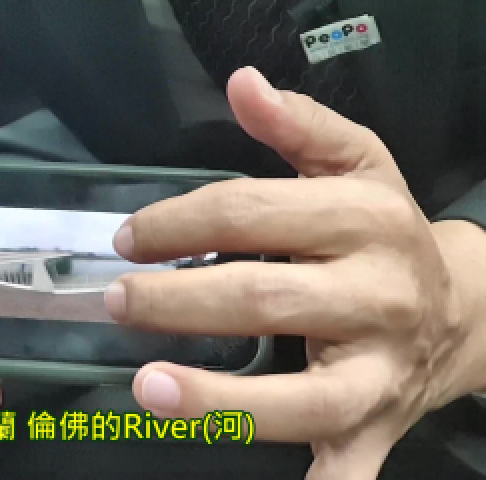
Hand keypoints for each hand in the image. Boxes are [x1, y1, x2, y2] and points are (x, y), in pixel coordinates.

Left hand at [104, 67, 484, 478]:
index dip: (181, 223)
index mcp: (366, 220)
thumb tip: (243, 86)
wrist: (467, 311)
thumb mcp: (358, 165)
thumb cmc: (387, 233)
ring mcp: (379, 372)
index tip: (129, 239)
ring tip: (147, 387)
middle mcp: (378, 296)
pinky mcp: (378, 426)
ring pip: (301, 395)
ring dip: (220, 400)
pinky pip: (350, 468)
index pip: (253, 213)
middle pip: (265, 299)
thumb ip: (300, 125)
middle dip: (180, 302)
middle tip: (117, 301)